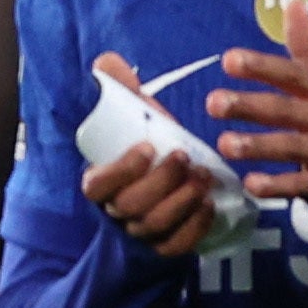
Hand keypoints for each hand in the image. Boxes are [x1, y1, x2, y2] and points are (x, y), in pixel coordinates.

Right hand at [78, 54, 221, 259]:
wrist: (157, 190)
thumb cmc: (144, 150)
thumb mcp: (132, 120)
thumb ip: (119, 92)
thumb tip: (106, 61)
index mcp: (101, 182)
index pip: (98, 185)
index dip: (121, 170)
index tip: (147, 148)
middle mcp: (116, 210)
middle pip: (130, 206)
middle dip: (160, 183)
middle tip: (185, 158)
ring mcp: (140, 230)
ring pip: (154, 225)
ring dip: (180, 202)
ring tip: (204, 177)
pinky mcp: (164, 245)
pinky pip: (175, 246)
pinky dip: (193, 228)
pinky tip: (209, 206)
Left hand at [207, 0, 307, 199]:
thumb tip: (293, 1)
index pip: (293, 74)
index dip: (263, 66)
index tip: (228, 59)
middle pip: (286, 110)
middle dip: (249, 105)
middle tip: (211, 102)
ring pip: (291, 147)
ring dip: (257, 146)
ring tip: (223, 144)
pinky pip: (300, 186)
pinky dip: (277, 185)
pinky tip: (249, 184)